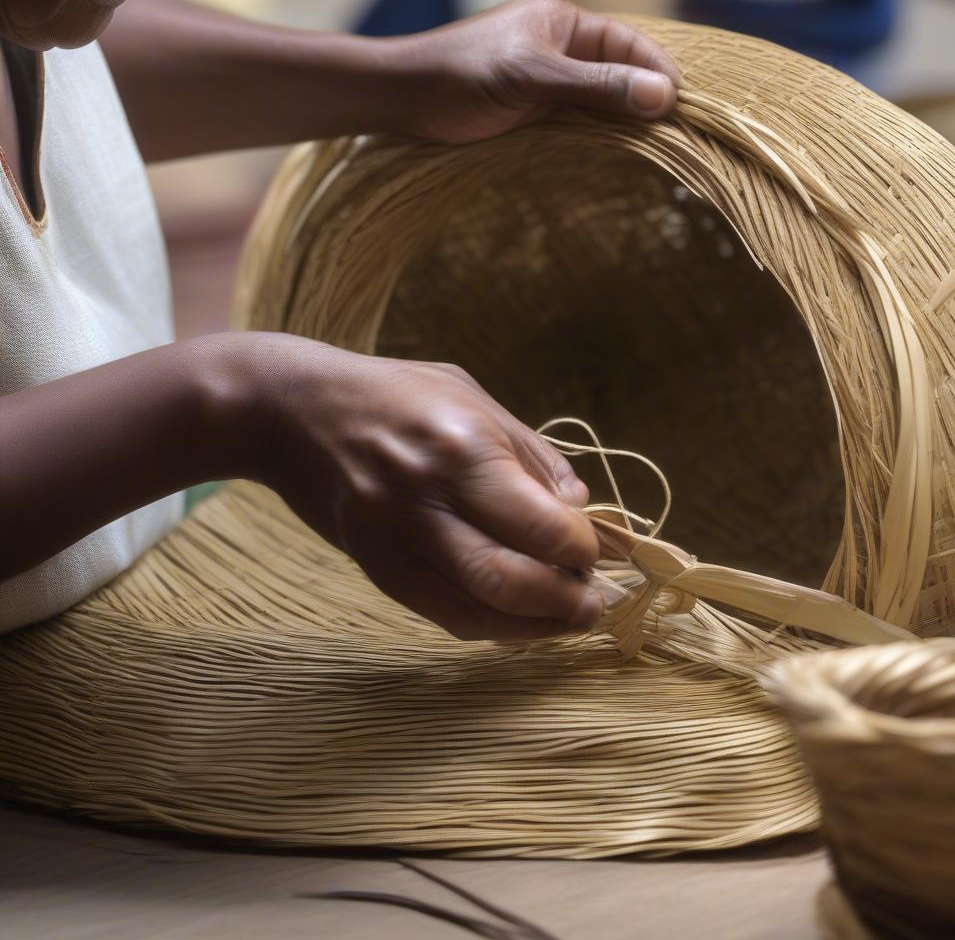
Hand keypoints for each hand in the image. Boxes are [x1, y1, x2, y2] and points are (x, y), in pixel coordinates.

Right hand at [240, 334, 602, 641]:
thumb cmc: (395, 394)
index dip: (582, 550)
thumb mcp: (473, 396)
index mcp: (464, 448)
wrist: (292, 411)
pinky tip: (516, 619)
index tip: (594, 550)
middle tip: (591, 601)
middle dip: (568, 602)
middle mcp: (428, 500)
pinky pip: (443, 616)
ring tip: (565, 619)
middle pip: (513, 580)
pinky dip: (490, 626)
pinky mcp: (375, 570)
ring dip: (535, 627)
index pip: (544, 526)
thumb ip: (531, 454)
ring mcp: (394, 541)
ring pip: (478, 612)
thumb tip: (580, 509)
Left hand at [398, 0, 681, 143]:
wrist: (404, 100)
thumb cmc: (461, 75)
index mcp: (564, 24)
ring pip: (602, 105)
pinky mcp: (533, 116)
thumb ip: (595, 86)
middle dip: (648, 102)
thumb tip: (662, 96)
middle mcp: (561, 51)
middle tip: (681, 138)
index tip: (684, 108)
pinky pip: (578, 126)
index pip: (630, 45)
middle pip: (621, 75)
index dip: (660, 73)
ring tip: (658, 154)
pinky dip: (599, 141)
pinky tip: (617, 159)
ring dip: (625, 126)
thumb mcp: (533, 77)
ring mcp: (548, 86)